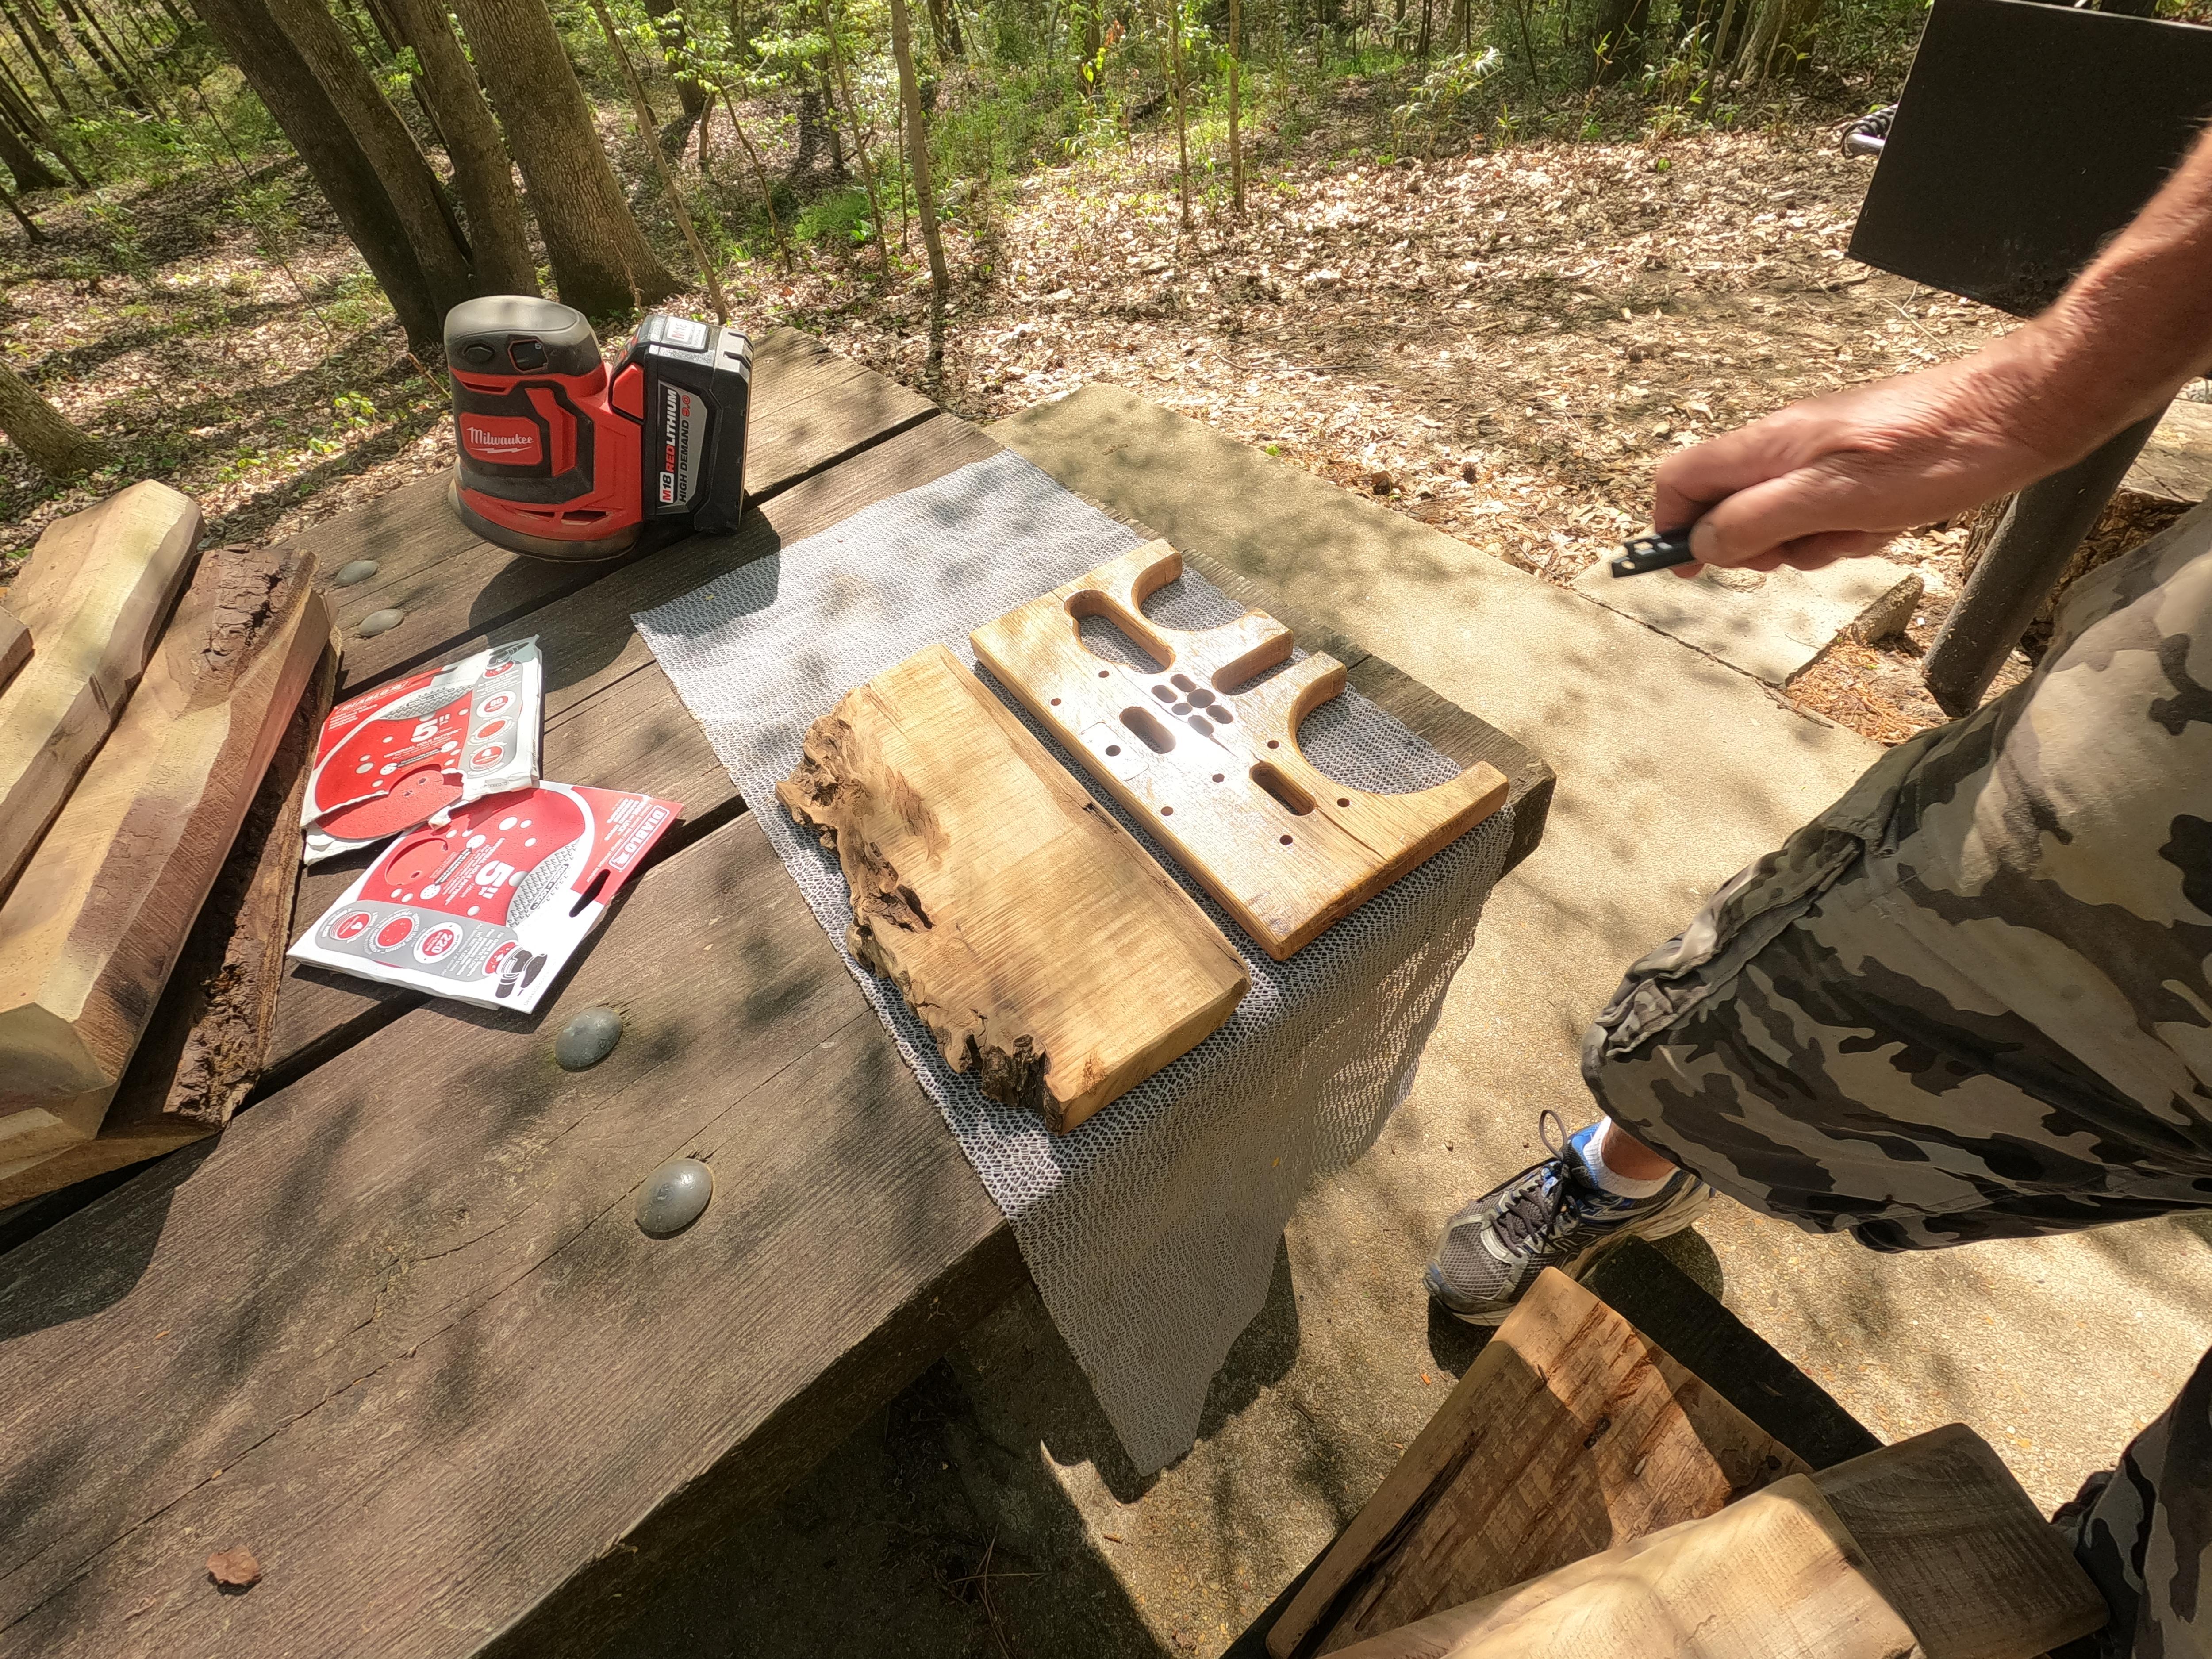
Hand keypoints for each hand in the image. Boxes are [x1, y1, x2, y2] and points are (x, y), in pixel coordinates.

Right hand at [1650, 346, 2080, 577]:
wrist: (2015, 415)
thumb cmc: (1931, 451)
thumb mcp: (1831, 498)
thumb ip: (1757, 521)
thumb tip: (1703, 545)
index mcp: (1768, 445)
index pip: (1683, 480)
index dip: (1672, 526)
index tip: (1683, 568)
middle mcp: (1788, 446)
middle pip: (1732, 509)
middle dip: (1761, 545)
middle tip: (1801, 551)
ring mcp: (1826, 457)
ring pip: (1787, 519)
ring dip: (1818, 541)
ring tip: (1864, 528)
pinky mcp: (1862, 469)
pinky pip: (1832, 513)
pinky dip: (1854, 528)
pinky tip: (1891, 519)